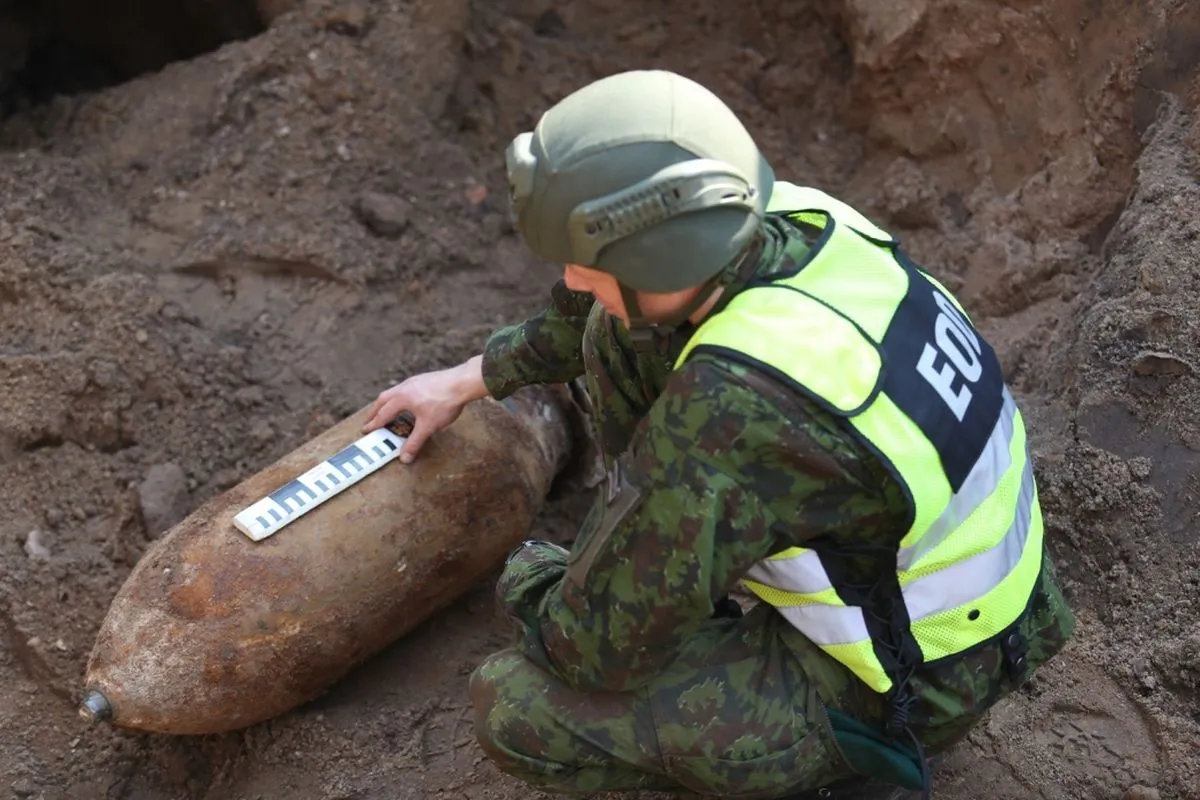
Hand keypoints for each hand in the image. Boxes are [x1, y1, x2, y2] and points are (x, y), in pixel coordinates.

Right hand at [362, 354, 488, 462]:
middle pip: (383, 399)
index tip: (366, 430)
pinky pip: (405, 388)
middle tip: (369, 420)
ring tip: (386, 410)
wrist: (462, 382)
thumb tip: (404, 458)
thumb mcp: (428, 426)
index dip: (374, 424)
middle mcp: (404, 388)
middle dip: (375, 411)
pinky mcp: (423, 379)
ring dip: (386, 402)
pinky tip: (407, 402)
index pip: (383, 414)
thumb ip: (414, 442)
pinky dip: (399, 397)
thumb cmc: (445, 402)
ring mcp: (414, 381)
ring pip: (394, 392)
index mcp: (401, 398)